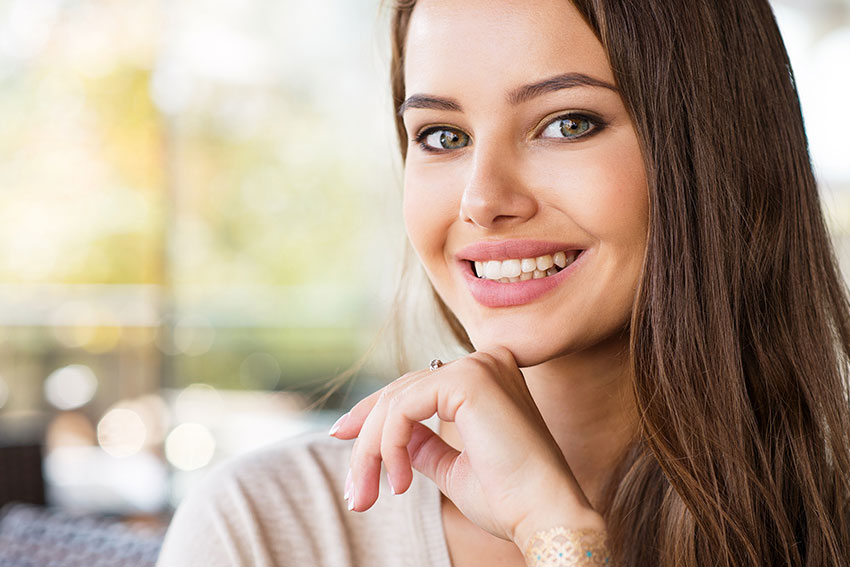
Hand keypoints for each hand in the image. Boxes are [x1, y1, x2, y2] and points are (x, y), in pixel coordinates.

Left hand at [329, 346, 605, 548]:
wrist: (545, 516)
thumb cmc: (509, 499)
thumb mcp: (453, 468)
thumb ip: (425, 445)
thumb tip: (393, 439)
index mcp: (487, 377)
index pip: (416, 386)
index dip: (374, 412)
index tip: (341, 437)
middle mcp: (484, 362)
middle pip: (401, 392)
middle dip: (366, 441)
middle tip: (354, 491)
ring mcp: (477, 366)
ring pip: (396, 402)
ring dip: (372, 452)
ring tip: (368, 496)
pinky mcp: (468, 380)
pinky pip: (404, 409)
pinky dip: (390, 446)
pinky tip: (400, 483)